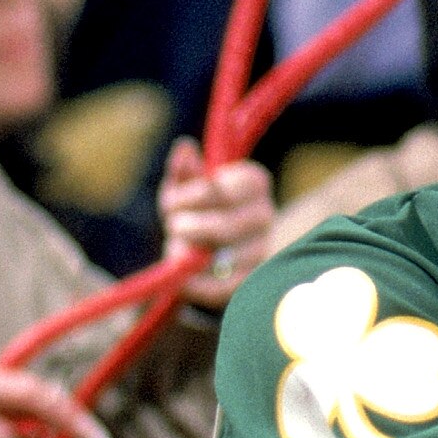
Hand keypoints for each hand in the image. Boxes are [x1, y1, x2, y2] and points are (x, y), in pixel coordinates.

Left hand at [155, 140, 273, 305]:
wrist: (219, 244)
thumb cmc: (199, 208)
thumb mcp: (187, 187)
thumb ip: (184, 171)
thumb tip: (184, 149)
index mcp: (255, 181)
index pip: (218, 192)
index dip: (187, 200)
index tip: (170, 205)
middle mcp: (266, 213)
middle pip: (222, 227)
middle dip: (187, 229)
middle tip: (173, 228)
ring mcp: (263, 249)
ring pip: (222, 259)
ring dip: (189, 257)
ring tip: (179, 250)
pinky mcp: (251, 280)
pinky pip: (223, 288)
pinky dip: (197, 286)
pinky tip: (183, 280)